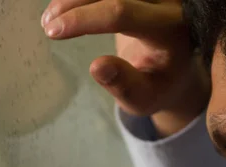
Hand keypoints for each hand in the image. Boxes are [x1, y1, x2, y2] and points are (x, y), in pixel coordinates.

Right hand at [41, 0, 209, 135]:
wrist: (177, 70)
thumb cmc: (158, 87)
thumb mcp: (144, 98)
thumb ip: (125, 86)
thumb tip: (98, 67)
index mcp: (172, 30)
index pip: (123, 12)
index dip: (84, 18)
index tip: (53, 32)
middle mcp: (169, 3)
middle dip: (74, 3)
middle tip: (49, 27)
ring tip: (51, 18)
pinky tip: (64, 6)